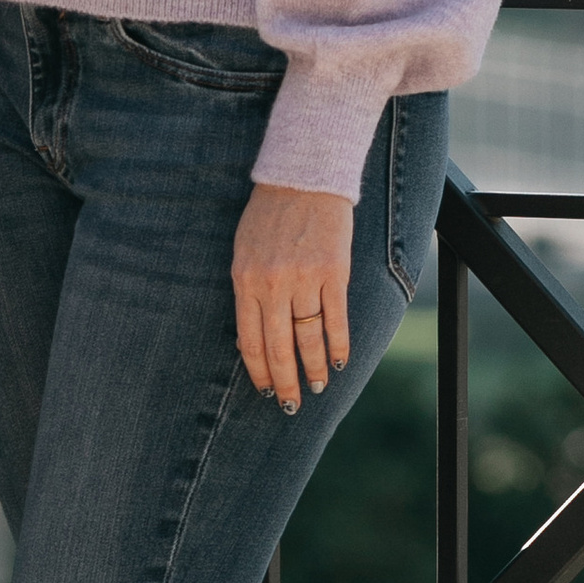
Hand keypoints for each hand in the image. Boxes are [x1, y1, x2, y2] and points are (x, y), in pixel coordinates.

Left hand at [232, 182, 353, 411]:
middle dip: (286, 383)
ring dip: (314, 369)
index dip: (258, 371)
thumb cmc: (268, 216)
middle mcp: (273, 284)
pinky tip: (339, 360)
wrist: (302, 177)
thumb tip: (250, 339)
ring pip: (309, 339)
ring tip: (319, 386)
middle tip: (292, 405)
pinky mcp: (333, 273)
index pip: (250, 341)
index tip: (265, 391)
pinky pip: (336, 319)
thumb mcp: (244, 251)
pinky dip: (338, 345)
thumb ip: (247, 292)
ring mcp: (304, 279)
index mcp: (245, 281)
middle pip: (279, 348)